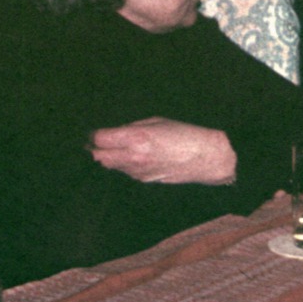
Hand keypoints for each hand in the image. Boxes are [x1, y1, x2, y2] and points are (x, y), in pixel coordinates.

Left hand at [89, 117, 237, 184]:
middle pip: (97, 157)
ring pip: (110, 166)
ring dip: (110, 157)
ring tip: (120, 148)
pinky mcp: (143, 180)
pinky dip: (125, 164)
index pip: (100, 139)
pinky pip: (125, 171)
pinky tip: (137, 157)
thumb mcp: (158, 122)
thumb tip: (117, 132)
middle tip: (101, 142)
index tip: (97, 132)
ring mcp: (137, 171)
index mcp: (136, 138)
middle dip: (96, 149)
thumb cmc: (186, 134)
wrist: (206, 158)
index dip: (96, 134)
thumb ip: (134, 127)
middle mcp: (133, 157)